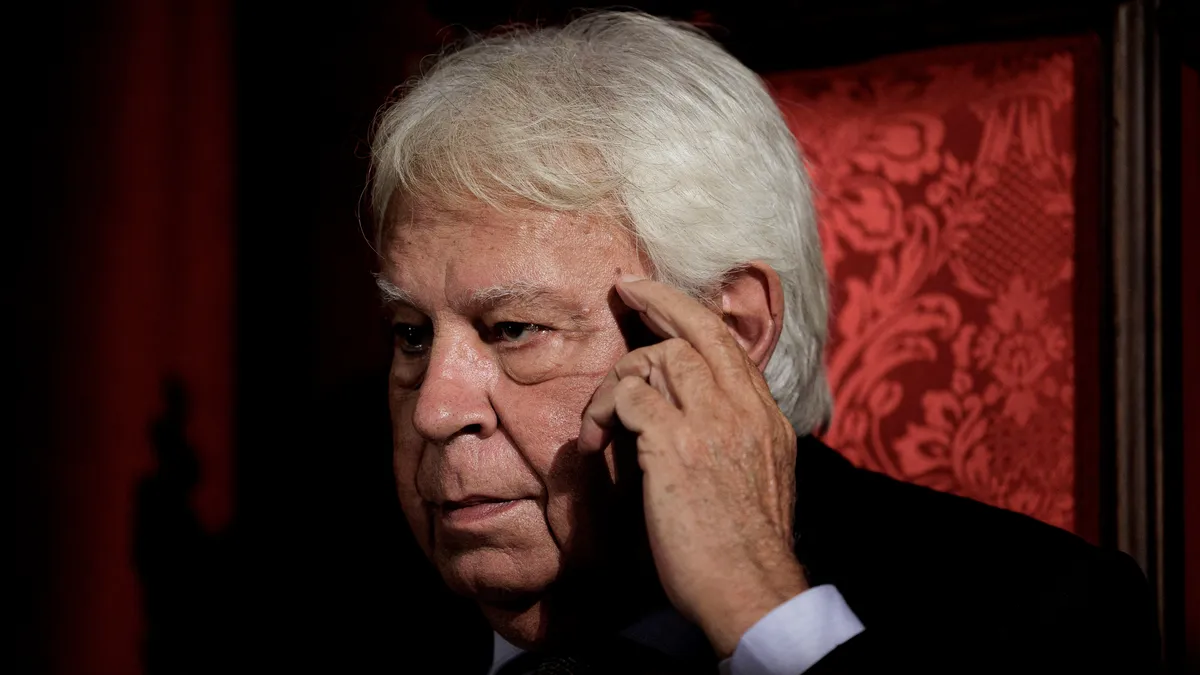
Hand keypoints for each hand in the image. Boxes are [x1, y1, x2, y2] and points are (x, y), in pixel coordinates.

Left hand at [578, 275, 807, 658]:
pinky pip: (629, 395)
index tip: (659, 300)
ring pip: (658, 356)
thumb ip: (739, 443)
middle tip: (624, 290)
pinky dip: (601, 410)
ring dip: (616, 378)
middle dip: (658, 299)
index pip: (729, 344)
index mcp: (766, 418)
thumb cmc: (746, 552)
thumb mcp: (762, 483)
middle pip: (698, 328)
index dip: (690, 314)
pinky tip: (592, 443)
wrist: (752, 590)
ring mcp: (712, 422)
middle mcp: (744, 409)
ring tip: (598, 419)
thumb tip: (708, 427)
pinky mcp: (675, 444)